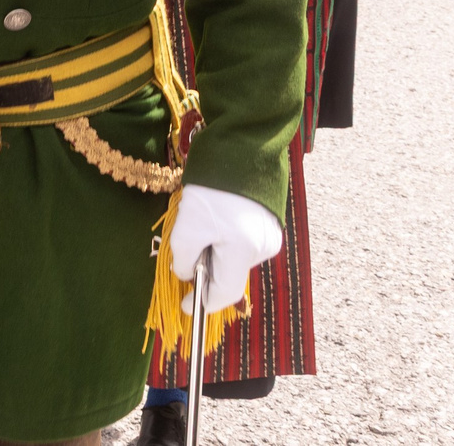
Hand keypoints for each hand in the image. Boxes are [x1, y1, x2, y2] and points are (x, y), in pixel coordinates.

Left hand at [169, 184, 282, 311]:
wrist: (241, 147)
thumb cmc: (212, 188)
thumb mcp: (188, 226)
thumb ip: (185, 259)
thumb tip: (186, 274)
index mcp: (245, 252)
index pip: (225, 293)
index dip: (203, 303)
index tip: (185, 306)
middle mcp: (263, 249)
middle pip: (230, 274)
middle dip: (207, 269)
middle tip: (189, 248)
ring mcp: (269, 236)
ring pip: (235, 258)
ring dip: (215, 252)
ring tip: (203, 224)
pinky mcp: (269, 222)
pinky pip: (243, 243)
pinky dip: (226, 240)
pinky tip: (217, 219)